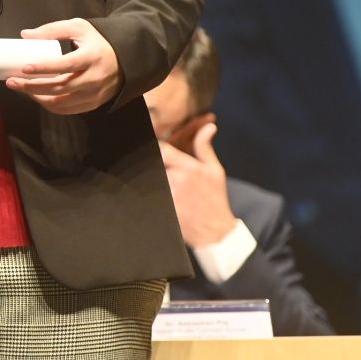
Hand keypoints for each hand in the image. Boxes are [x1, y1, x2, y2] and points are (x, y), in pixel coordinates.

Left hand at [5, 18, 121, 114]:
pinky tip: (37, 96)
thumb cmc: (97, 41)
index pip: (66, 65)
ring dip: (38, 98)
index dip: (44, 68)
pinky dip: (49, 105)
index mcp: (92, 57)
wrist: (125, 60)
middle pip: (60, 88)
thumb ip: (53, 29)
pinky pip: (67, 110)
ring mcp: (95, 94)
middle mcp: (95, 78)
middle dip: (32, 87)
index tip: (24, 68)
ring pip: (61, 103)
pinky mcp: (93, 104)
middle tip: (13, 82)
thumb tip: (25, 35)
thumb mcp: (79, 27)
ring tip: (21, 88)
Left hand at [157, 121, 237, 248]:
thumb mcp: (215, 171)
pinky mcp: (162, 207)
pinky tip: (149, 192)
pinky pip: (148, 193)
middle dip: (152, 163)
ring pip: (148, 178)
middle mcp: (176, 181)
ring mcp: (168, 195)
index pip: (161, 149)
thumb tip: (208, 127)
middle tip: (144, 161)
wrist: (215, 232)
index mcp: (190, 168)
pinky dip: (147, 191)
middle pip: (152, 163)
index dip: (155, 147)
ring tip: (147, 178)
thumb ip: (205, 148)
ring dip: (148, 177)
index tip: (155, 149)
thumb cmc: (215, 199)